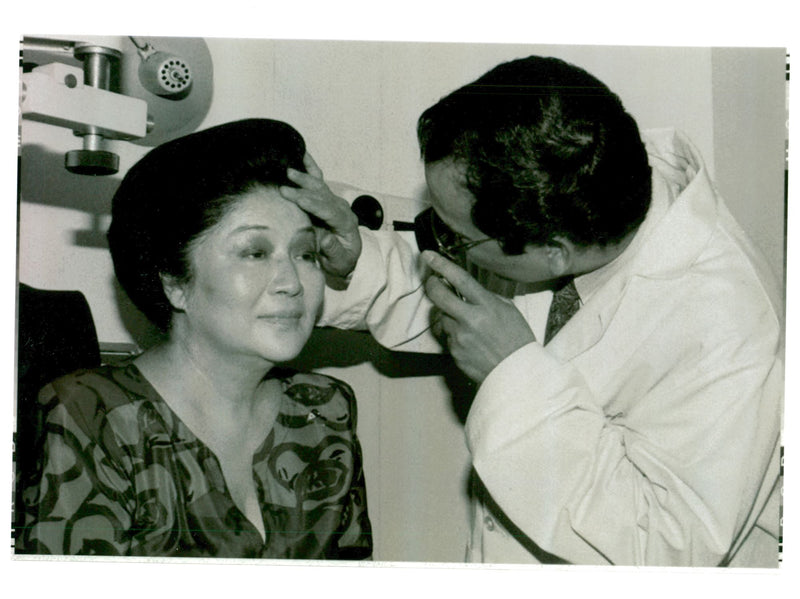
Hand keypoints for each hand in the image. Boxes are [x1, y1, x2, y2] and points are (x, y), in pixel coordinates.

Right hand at [280, 153, 361, 278]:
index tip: (296, 198)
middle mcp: (341, 209)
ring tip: (288, 170)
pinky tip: (303, 154)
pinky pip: (319, 180)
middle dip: (302, 190)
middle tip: (283, 187)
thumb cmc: (342, 261)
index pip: (328, 210)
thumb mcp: (339, 262)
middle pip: (322, 195)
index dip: (312, 203)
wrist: (347, 258)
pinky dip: (310, 167)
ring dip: (304, 177)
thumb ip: (333, 250)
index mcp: (346, 223)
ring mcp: (335, 202)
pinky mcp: (327, 199)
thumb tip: (325, 240)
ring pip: (320, 186)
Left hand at [423, 251, 536, 382]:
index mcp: (487, 306)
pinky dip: (454, 335)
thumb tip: (465, 290)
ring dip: (448, 316)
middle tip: (432, 282)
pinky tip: (469, 340)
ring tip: (466, 323)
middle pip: (438, 296)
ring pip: (442, 318)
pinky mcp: (454, 352)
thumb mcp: (508, 310)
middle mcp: (470, 320)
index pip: (460, 280)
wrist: (517, 373)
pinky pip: (447, 337)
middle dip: (432, 285)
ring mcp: (460, 337)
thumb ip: (486, 298)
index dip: (442, 265)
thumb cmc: (517, 339)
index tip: (428, 255)